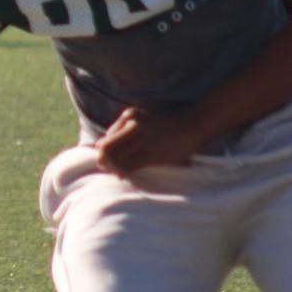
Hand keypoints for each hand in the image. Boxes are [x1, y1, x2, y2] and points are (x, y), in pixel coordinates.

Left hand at [94, 105, 210, 177]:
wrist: (191, 126)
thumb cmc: (165, 126)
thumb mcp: (142, 119)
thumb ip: (122, 128)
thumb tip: (100, 145)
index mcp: (129, 116)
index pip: (106, 138)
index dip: (103, 151)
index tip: (107, 159)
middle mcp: (133, 126)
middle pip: (106, 148)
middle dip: (103, 160)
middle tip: (106, 168)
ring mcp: (142, 140)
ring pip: (116, 159)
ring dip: (113, 168)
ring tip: (117, 172)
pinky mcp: (150, 153)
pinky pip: (129, 166)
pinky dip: (123, 172)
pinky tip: (124, 175)